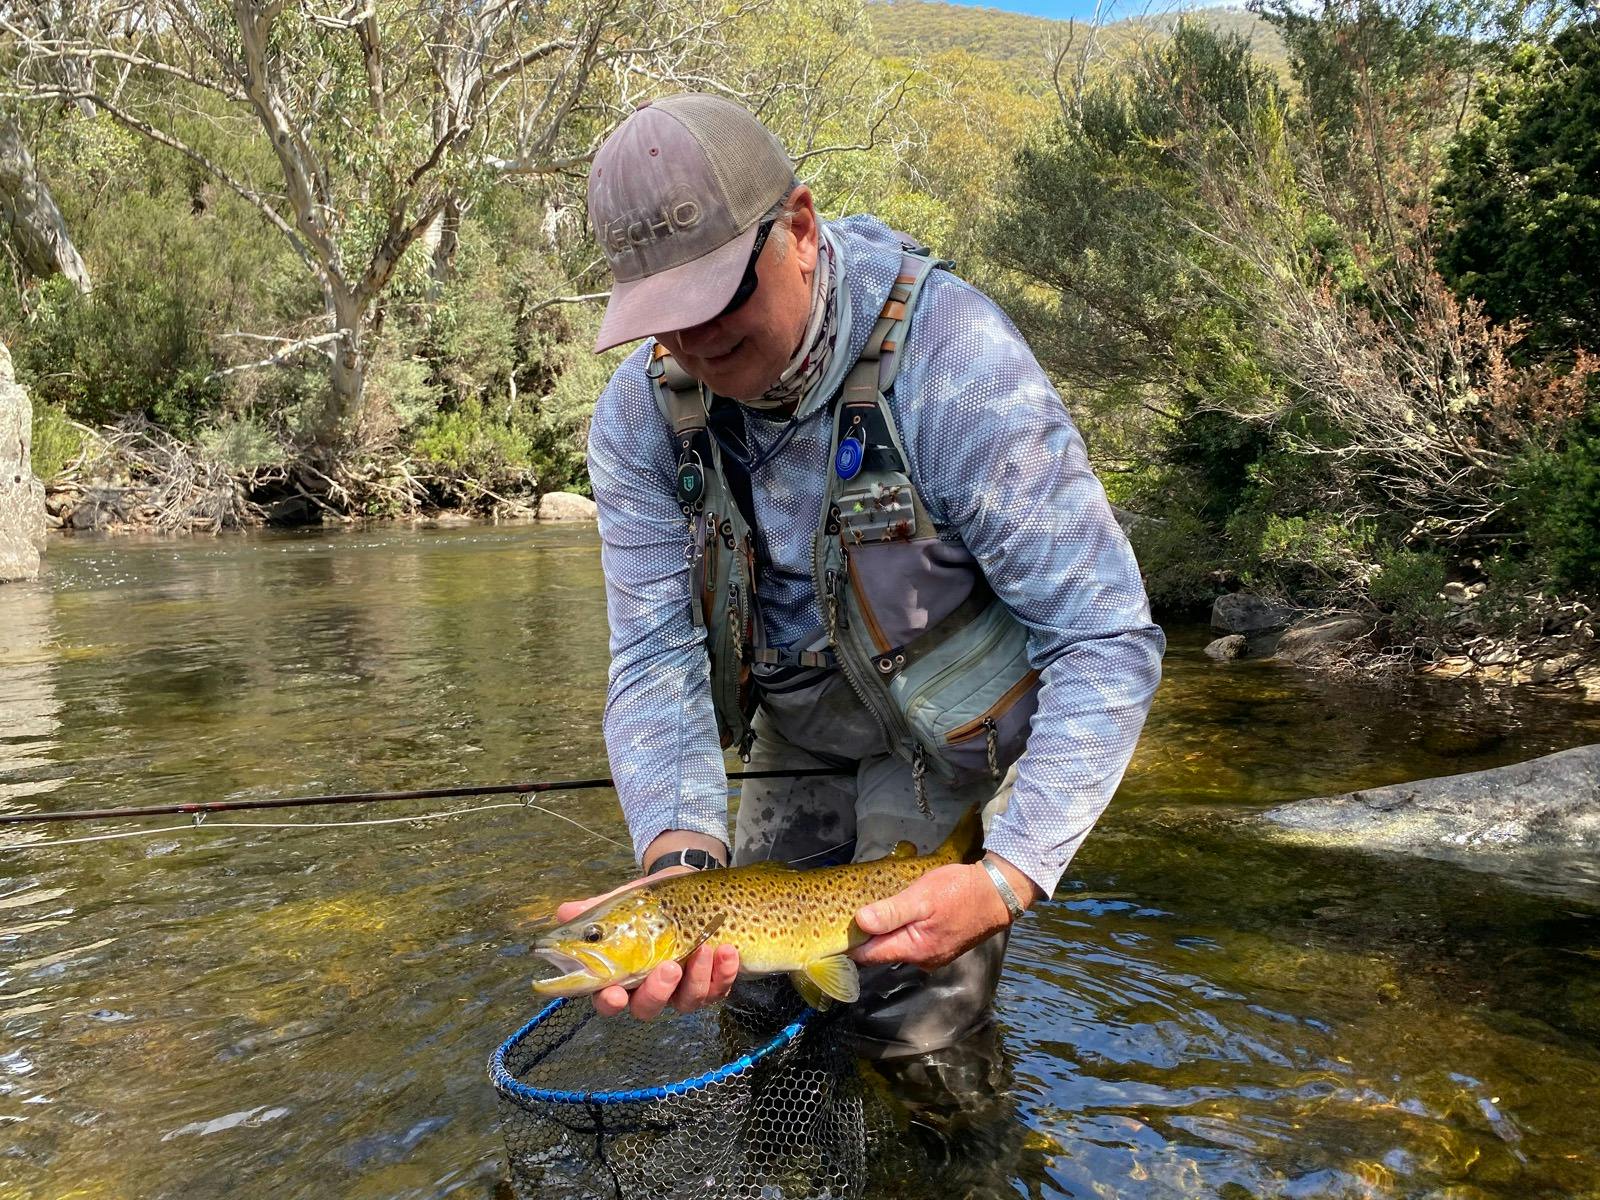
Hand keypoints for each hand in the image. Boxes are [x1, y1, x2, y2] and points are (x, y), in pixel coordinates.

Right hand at [555, 870, 740, 1019]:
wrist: (690, 885)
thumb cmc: (650, 902)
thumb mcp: (625, 902)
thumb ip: (597, 910)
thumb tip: (563, 913)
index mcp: (622, 975)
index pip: (608, 998)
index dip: (610, 1002)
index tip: (616, 994)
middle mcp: (650, 989)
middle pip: (647, 1009)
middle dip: (658, 993)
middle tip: (668, 968)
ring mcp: (682, 990)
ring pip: (687, 1003)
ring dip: (697, 979)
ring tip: (705, 948)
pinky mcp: (711, 983)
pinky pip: (718, 989)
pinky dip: (724, 973)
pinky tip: (727, 950)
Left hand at [849, 857, 1037, 971]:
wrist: (998, 893)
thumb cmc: (959, 892)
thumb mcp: (921, 897)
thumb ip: (890, 912)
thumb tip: (860, 922)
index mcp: (913, 949)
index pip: (869, 956)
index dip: (849, 944)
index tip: (835, 931)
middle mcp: (922, 960)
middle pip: (882, 952)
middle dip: (867, 937)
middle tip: (851, 914)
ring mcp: (934, 955)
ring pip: (898, 946)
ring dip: (887, 932)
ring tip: (875, 910)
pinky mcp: (942, 946)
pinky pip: (913, 942)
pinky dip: (904, 930)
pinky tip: (902, 913)